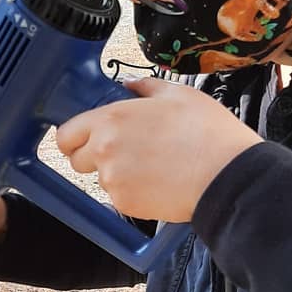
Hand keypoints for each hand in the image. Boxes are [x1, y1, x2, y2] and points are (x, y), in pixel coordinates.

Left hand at [55, 75, 262, 222]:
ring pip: (101, 179)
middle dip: (92, 156)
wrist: (225, 174)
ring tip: (151, 165)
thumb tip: (130, 86)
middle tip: (123, 151)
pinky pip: (119, 197)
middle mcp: (104, 151)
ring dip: (117, 173)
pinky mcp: (125, 204)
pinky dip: (133, 192)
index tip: (85, 137)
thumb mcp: (178, 94)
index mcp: (110, 120)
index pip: (66, 133)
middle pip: (77, 159)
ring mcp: (113, 181)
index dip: (74, 136)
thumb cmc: (206, 131)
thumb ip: (145, 88)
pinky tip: (158, 181)